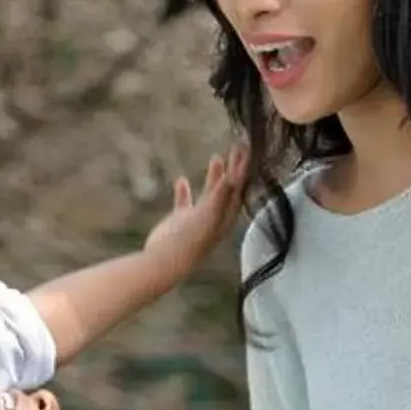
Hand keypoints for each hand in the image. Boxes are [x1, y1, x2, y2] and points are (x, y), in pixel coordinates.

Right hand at [140, 146, 251, 275]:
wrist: (163, 263)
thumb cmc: (188, 242)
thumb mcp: (207, 217)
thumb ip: (220, 197)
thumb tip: (234, 176)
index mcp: (226, 217)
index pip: (239, 188)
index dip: (244, 169)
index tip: (247, 148)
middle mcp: (216, 218)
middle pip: (229, 189)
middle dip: (234, 169)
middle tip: (237, 146)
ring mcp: (198, 220)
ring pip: (210, 195)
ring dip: (214, 177)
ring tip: (216, 157)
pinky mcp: (180, 222)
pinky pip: (185, 203)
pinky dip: (185, 191)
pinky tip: (181, 180)